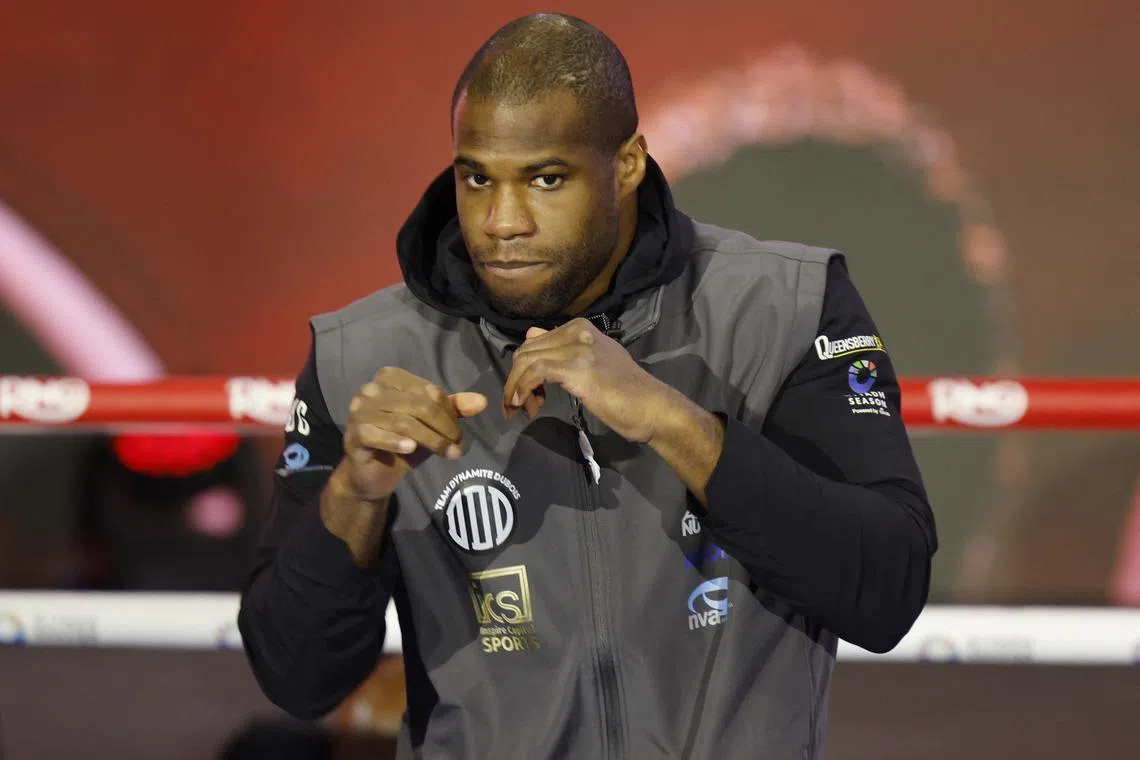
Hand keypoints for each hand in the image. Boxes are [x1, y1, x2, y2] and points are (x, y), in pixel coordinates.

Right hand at [342, 367, 487, 501]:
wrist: (373, 475)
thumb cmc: (402, 443)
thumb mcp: (431, 425)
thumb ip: (453, 410)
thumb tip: (482, 401)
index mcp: (390, 378)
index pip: (430, 391)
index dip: (449, 413)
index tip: (459, 435)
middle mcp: (371, 389)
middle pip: (419, 406)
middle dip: (444, 428)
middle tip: (457, 448)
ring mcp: (359, 411)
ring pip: (403, 422)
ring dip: (431, 440)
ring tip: (447, 454)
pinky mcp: (353, 434)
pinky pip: (377, 435)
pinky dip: (396, 442)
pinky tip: (411, 449)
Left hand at [502, 319, 669, 442]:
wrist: (651, 408)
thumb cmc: (625, 391)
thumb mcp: (592, 360)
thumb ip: (563, 349)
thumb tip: (532, 336)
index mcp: (579, 327)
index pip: (534, 342)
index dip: (523, 370)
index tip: (528, 395)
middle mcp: (577, 331)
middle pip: (526, 351)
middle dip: (516, 380)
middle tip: (523, 407)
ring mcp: (577, 348)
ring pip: (526, 361)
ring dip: (516, 389)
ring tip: (523, 410)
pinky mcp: (577, 369)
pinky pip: (535, 373)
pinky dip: (522, 389)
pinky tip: (526, 405)